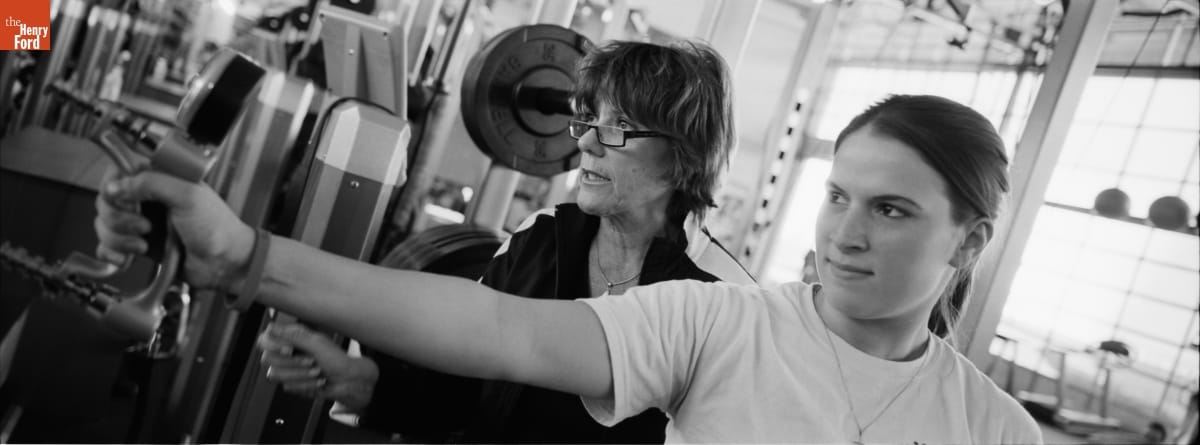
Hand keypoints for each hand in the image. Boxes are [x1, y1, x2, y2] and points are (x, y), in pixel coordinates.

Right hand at [95, 167, 253, 290]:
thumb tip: (114, 186)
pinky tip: (128, 258)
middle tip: (145, 226)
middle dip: (119, 218)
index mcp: (158, 179)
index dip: (114, 188)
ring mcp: (139, 223)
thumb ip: (151, 183)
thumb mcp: (188, 195)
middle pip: (106, 201)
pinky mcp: (136, 245)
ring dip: (119, 238)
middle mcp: (146, 200)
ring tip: (144, 245)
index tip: (126, 201)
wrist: (224, 263)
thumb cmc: (216, 227)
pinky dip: (112, 253)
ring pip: (104, 225)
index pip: (118, 173)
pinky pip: (107, 247)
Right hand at [258, 321, 378, 411]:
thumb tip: (271, 327)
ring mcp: (288, 369)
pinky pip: (287, 386)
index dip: (273, 346)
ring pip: (276, 374)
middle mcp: (286, 353)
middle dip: (293, 362)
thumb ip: (293, 336)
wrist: (348, 380)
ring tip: (318, 371)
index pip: (264, 340)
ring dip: (301, 374)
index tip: (289, 349)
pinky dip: (306, 384)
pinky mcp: (292, 384)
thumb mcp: (317, 343)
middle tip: (312, 360)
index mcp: (291, 338)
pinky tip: (318, 381)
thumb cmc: (336, 359)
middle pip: (268, 359)